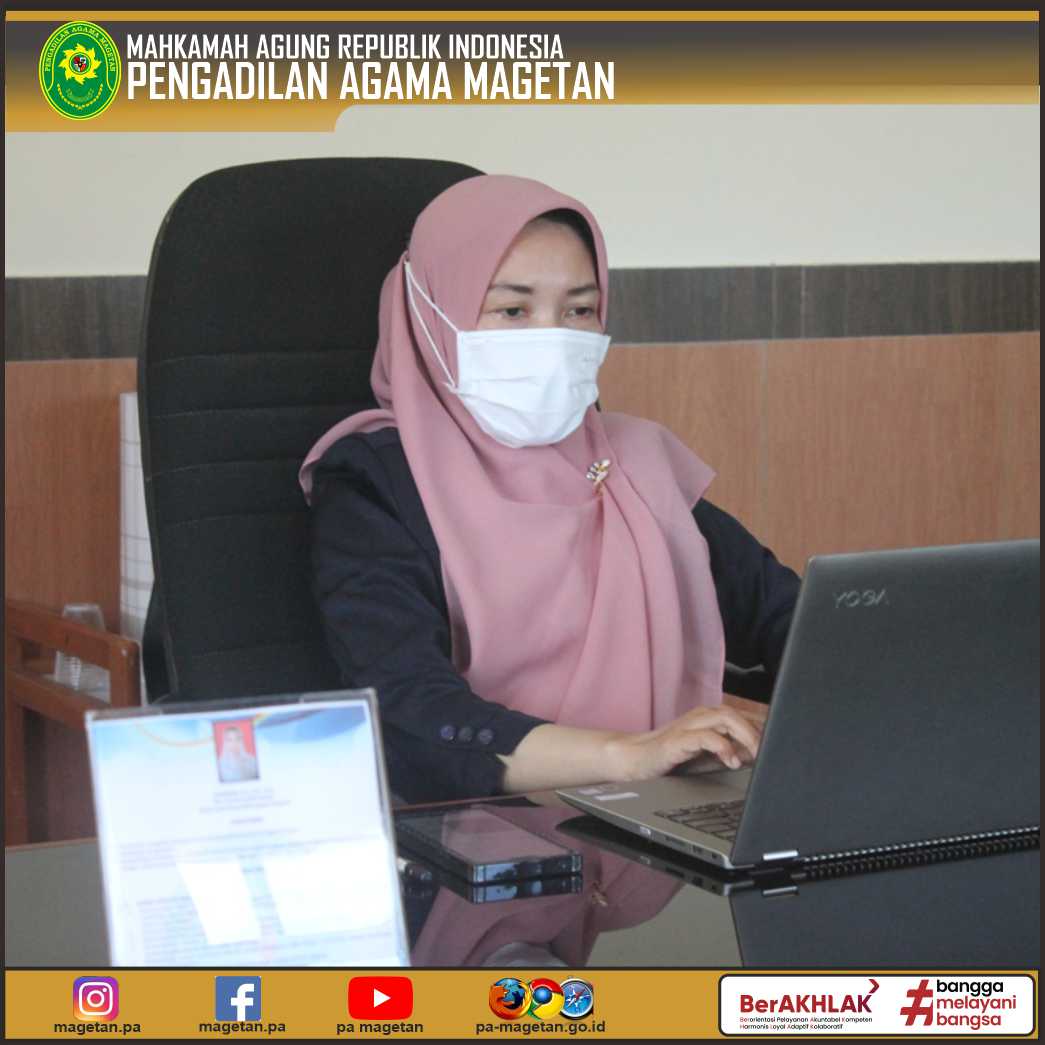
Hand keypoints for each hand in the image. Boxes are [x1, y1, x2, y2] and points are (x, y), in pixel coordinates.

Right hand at [604, 704, 762, 782]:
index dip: (764, 727)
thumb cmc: (670, 758)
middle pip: (737, 713)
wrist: (633, 760)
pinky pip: (705, 736)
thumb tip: (759, 755)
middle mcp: (700, 717)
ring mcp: (688, 726)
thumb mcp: (706, 756)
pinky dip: (723, 746)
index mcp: (708, 718)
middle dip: (758, 732)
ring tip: (756, 755)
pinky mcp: (677, 741)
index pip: (743, 716)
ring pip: (725, 718)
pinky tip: (731, 759)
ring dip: (745, 736)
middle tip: (771, 752)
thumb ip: (730, 751)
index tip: (781, 743)